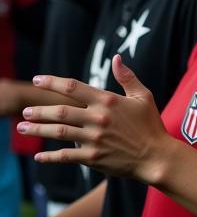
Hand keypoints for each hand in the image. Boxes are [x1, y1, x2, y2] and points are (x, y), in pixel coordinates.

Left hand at [20, 57, 171, 183]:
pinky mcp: (92, 158)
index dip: (53, 82)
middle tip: (25, 111)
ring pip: (58, 132)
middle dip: (39, 111)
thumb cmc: (150, 124)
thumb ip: (127, 77)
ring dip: (37, 130)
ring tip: (22, 128)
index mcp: (108, 101)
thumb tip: (116, 58)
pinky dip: (50, 157)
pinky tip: (38, 157)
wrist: (155, 156)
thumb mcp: (143, 96)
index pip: (74, 87)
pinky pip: (65, 156)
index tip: (37, 80)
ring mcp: (94, 139)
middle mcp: (98, 118)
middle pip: (60, 112)